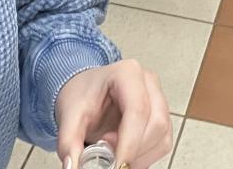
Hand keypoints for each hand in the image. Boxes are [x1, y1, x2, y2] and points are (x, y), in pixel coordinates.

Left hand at [56, 60, 171, 168]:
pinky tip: (124, 153)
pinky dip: (145, 157)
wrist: (84, 92)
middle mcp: (148, 82)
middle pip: (156, 123)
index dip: (130, 142)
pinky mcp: (161, 116)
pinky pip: (163, 143)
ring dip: (141, 155)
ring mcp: (159, 98)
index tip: (117, 166)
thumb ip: (68, 142)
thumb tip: (72, 166)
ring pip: (163, 136)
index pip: (138, 110)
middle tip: (108, 157)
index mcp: (127, 73)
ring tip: (113, 152)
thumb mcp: (69, 116)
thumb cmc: (81, 95)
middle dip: (134, 149)